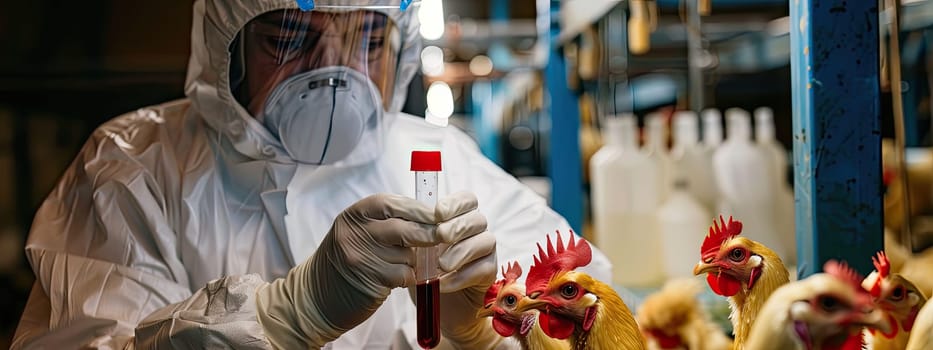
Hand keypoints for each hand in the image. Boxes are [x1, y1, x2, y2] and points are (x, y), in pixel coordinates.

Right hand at [256, 193, 439, 347]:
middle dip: (428, 233)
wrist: (315, 296)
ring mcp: (361, 258)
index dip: (418, 208)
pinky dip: (408, 276)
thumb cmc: (346, 260)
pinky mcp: (369, 282)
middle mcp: (355, 234)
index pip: (391, 203)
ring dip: (414, 260)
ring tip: (402, 263)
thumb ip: (386, 221)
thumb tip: (428, 216)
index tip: (438, 213)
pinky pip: (403, 275)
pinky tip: (398, 278)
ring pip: (407, 254)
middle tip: (441, 236)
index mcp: (354, 215)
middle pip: (403, 228)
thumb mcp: (358, 231)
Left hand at [415, 192, 500, 348]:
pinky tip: (443, 283)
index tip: (438, 212)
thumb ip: (416, 232)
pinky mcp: (489, 273)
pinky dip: (461, 276)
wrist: (435, 302)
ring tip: (440, 265)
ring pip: (485, 240)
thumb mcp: (415, 247)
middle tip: (440, 236)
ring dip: (460, 251)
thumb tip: (408, 218)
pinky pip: (483, 268)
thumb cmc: (424, 268)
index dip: (455, 203)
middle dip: (457, 226)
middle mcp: (476, 231)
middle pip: (478, 218)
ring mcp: (486, 251)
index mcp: (459, 217)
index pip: (467, 199)